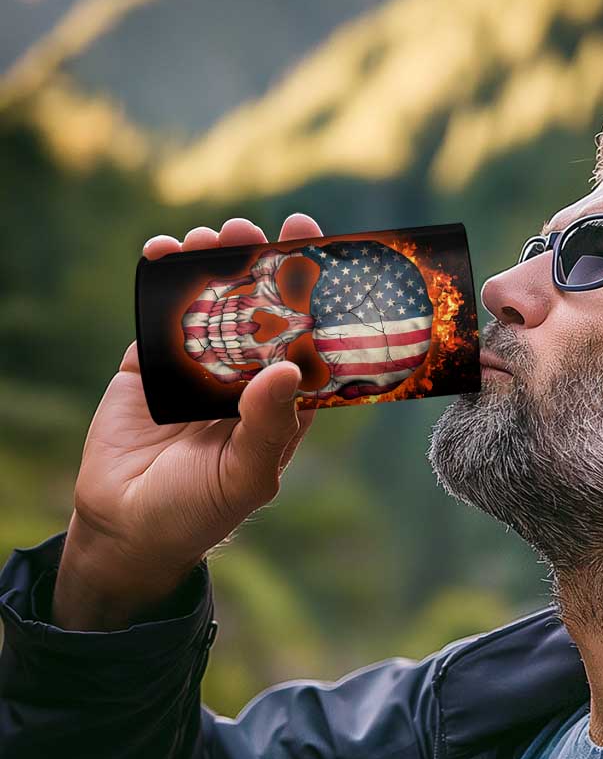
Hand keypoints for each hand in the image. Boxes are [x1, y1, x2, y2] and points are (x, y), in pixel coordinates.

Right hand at [52, 214, 323, 630]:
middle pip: (260, 310)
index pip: (307, 341)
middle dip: (261, 266)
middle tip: (256, 230)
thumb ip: (269, 424)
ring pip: (212, 304)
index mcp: (282, 402)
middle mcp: (246, 378)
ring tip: (212, 236)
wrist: (127, 528)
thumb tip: (288, 367)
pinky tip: (164, 252)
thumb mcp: (246, 475)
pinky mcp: (152, 364)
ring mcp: (199, 368)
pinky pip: (160, 315)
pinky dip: (161, 281)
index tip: (319, 252)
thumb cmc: (200, 510)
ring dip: (213, 264)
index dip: (314, 298)